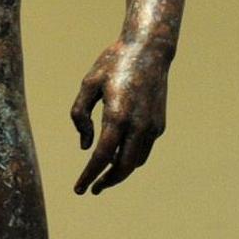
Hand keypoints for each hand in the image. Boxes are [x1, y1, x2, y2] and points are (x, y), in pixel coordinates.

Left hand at [68, 40, 170, 193]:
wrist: (150, 50)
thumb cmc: (114, 63)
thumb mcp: (88, 84)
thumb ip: (80, 116)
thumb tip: (85, 146)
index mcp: (117, 115)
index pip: (101, 157)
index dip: (88, 176)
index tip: (79, 189)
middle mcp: (137, 125)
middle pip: (121, 167)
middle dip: (106, 182)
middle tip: (92, 188)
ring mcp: (151, 126)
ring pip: (135, 162)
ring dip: (119, 172)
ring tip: (104, 174)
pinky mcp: (159, 125)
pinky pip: (144, 150)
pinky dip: (131, 158)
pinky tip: (118, 156)